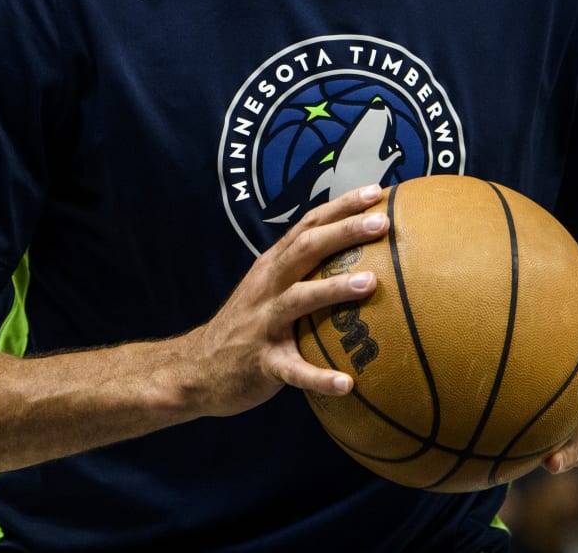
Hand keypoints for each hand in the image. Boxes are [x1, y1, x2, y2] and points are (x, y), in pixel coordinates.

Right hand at [177, 184, 388, 417]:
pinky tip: (347, 384)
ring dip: (334, 289)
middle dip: (344, 232)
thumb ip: (302, 272)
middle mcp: (267, 287)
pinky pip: (293, 370)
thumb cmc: (247, 326)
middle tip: (383, 222)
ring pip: (299, 300)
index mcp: (272, 266)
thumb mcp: (268, 289)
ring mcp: (263, 323)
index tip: (377, 192)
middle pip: (305, 249)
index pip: (308, 226)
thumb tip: (358, 259)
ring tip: (371, 283)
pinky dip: (319, 377)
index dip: (341, 207)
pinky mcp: (262, 363)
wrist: (195, 368)